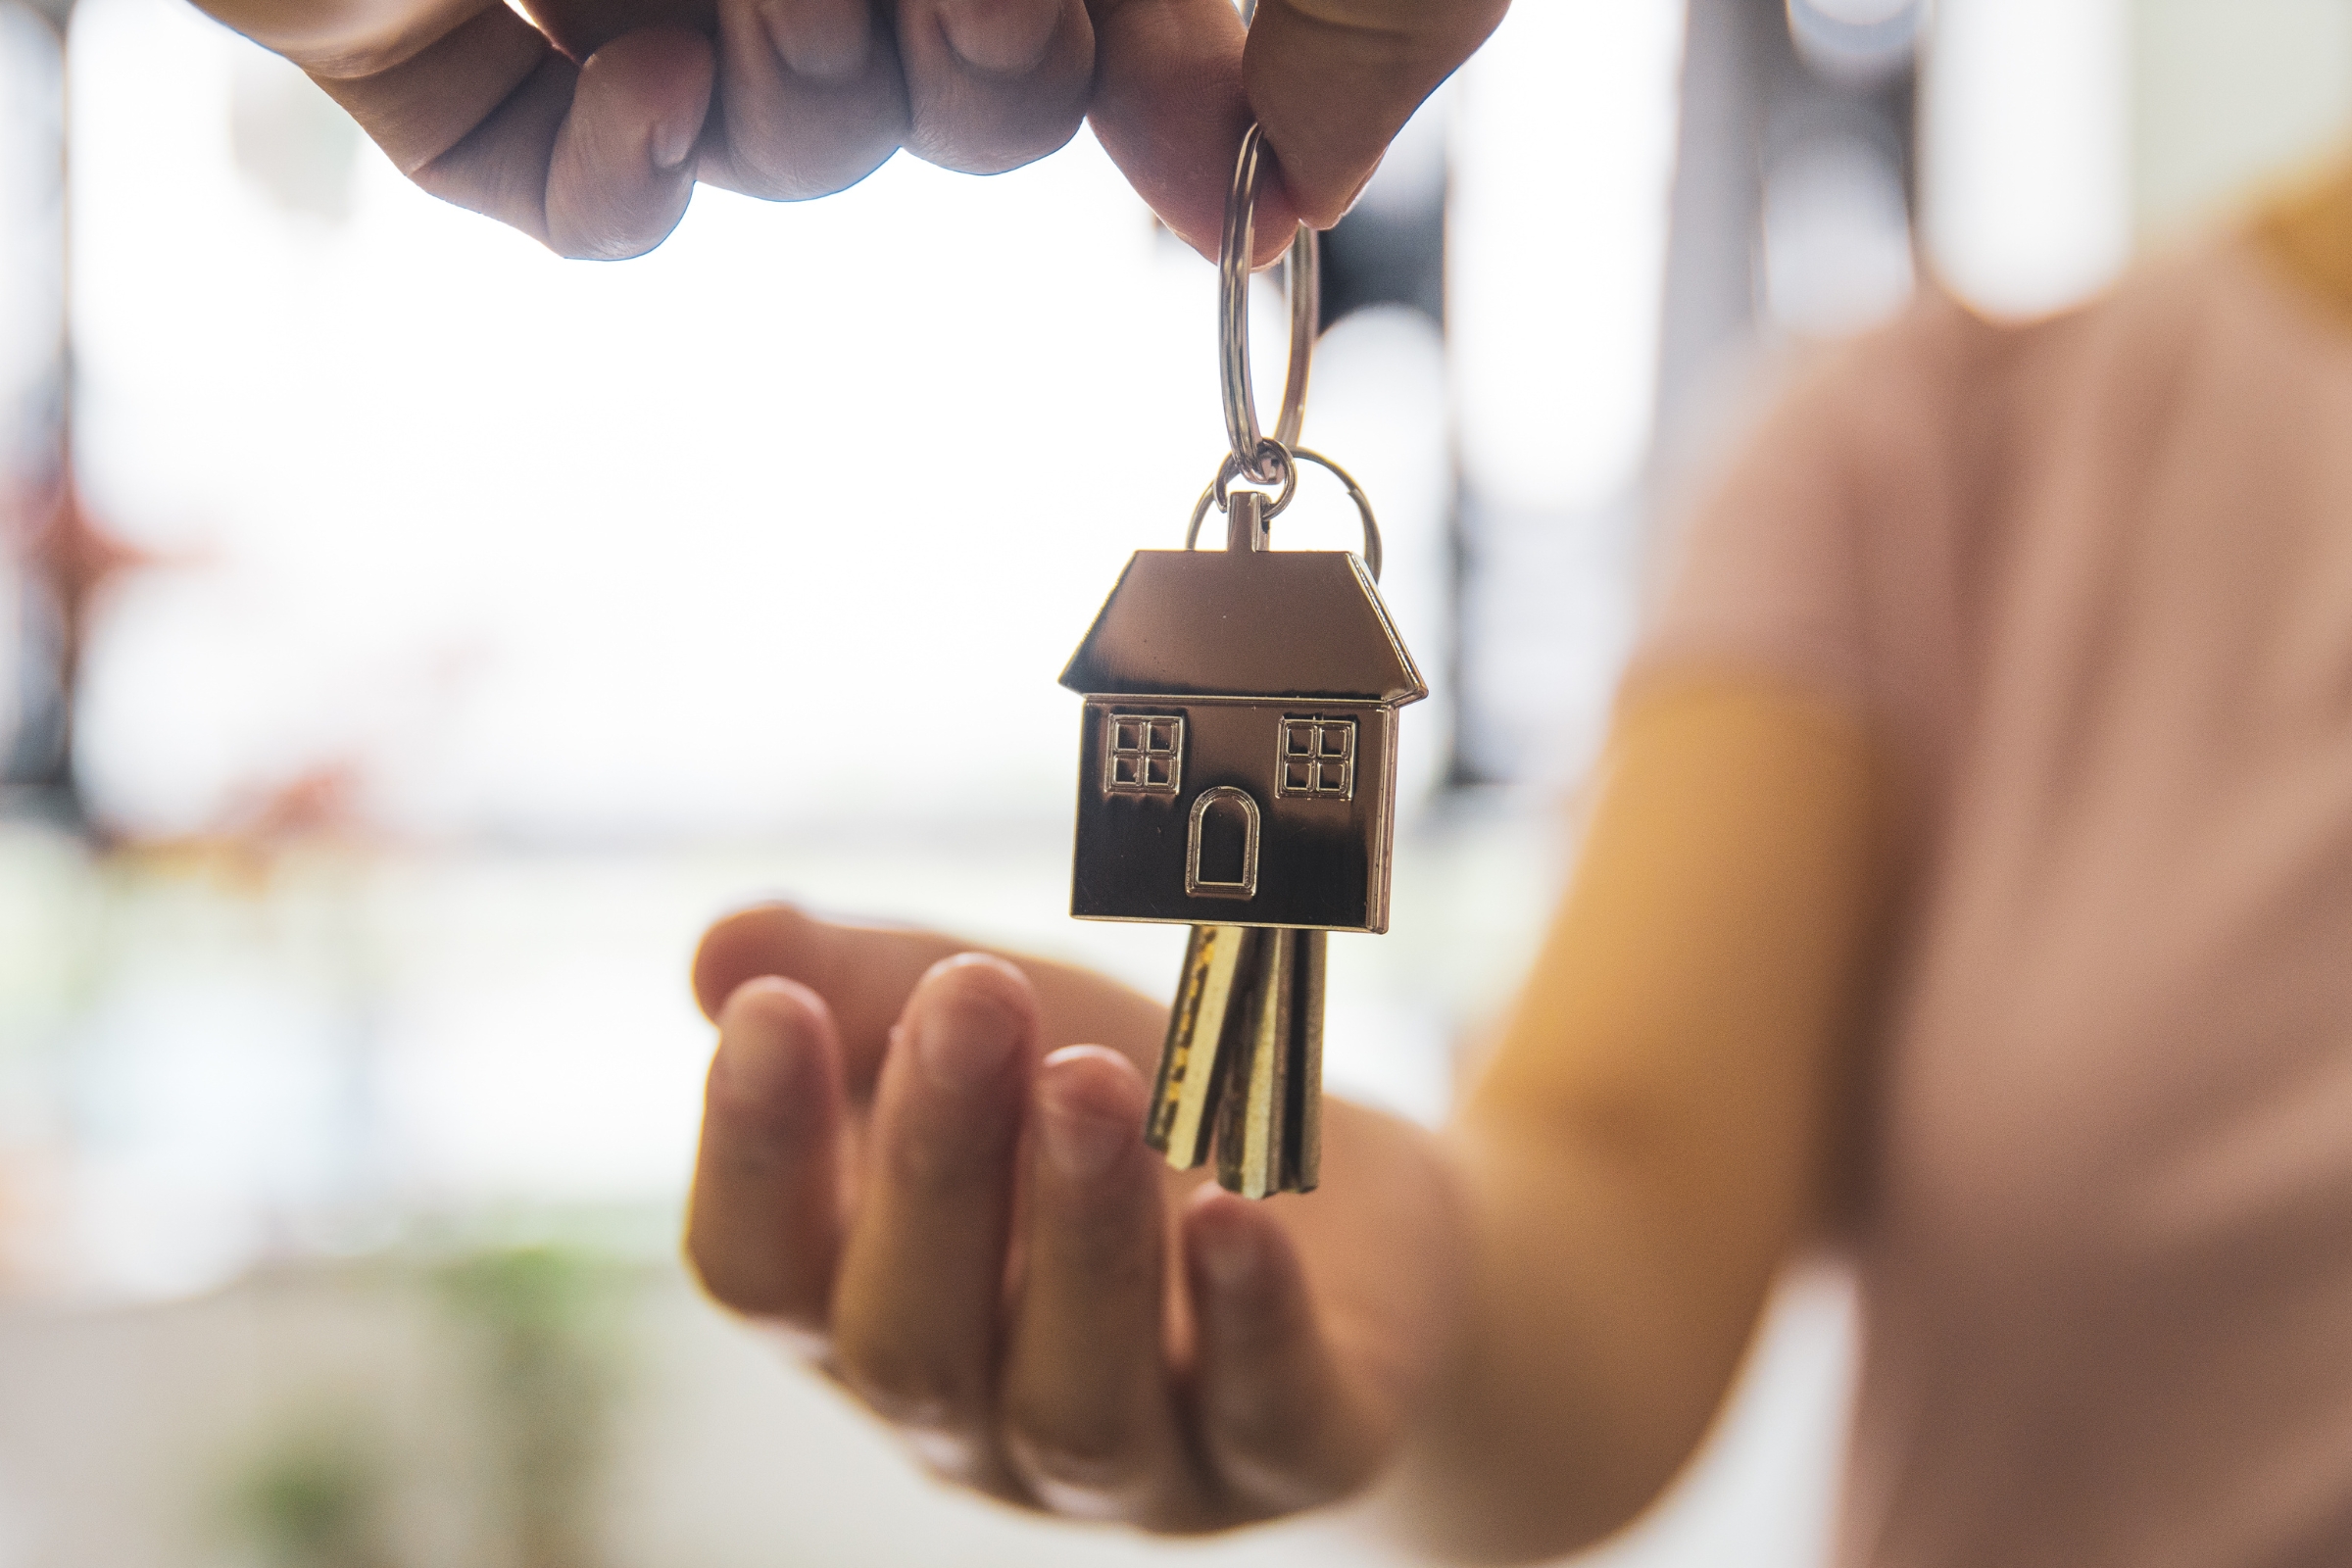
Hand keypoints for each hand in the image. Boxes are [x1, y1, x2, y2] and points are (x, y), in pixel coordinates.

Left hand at [194, 0, 1507, 259]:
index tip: (1195, 170)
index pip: (1114, 69)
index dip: (1162, 126)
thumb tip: (1267, 208)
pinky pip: (575, 199)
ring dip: (812, 104)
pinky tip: (655, 76)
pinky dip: (624, 191)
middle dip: (987, 83)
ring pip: (791, 150)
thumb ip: (1365, 20)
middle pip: (959, 123)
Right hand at [683, 904, 1465, 1528]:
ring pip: (1075, 1400)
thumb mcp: (1004, 1035)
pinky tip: (1236, 1210)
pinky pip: (1264, 1414)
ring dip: (1079, 1238)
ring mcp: (1132, 1465)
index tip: (775, 1011)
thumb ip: (866, 985)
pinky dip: (1247, 1316)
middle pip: (912, 1339)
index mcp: (866, 1315)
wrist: (1349, 1221)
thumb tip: (718, 952)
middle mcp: (976, 1418)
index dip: (754, 1153)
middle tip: (975, 999)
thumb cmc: (1126, 1120)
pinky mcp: (1291, 1449)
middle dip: (936, 1166)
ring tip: (1094, 1082)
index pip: (761, 1274)